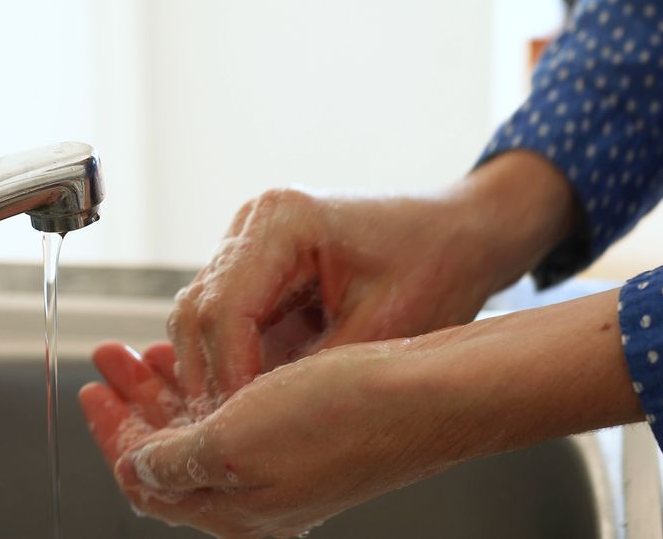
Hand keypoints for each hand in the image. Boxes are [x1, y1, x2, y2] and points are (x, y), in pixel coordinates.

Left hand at [81, 290, 642, 537]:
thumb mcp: (238, 441)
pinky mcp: (312, 435)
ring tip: (150, 349)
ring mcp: (287, 466)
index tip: (93, 389)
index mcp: (235, 507)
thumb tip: (134, 468)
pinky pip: (243, 413)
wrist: (432, 392)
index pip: (147, 479)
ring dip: (171, 388)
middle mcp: (259, 495)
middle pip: (172, 452)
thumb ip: (175, 458)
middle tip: (111, 358)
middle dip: (135, 401)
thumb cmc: (347, 415)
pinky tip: (210, 354)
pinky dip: (213, 382)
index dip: (112, 432)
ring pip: (207, 428)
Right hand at [170, 151, 579, 403]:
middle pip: (199, 313)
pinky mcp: (260, 269)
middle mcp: (255, 222)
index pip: (224, 309)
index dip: (227, 377)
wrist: (464, 235)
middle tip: (228, 444)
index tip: (241, 433)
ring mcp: (252, 244)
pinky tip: (246, 410)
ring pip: (202, 321)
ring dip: (213, 376)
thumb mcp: (384, 329)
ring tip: (235, 434)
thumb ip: (317, 373)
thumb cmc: (438, 266)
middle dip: (208, 381)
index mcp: (283, 219)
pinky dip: (231, 365)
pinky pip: (227, 323)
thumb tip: (260, 427)